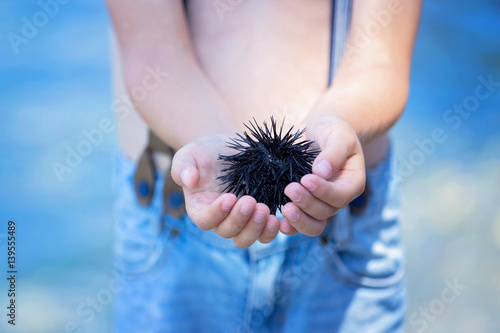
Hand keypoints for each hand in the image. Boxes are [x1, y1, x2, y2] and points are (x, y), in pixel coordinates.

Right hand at [171, 134, 279, 247]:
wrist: (228, 149)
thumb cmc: (204, 152)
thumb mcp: (189, 154)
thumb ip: (183, 167)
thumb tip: (188, 180)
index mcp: (200, 209)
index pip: (206, 220)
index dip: (217, 213)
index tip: (230, 197)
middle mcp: (220, 220)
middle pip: (229, 232)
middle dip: (241, 220)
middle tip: (252, 202)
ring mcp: (241, 221)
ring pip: (247, 238)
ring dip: (257, 229)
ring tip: (266, 211)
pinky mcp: (259, 216)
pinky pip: (265, 233)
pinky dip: (273, 230)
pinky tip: (280, 218)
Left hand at [279, 115, 365, 235]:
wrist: (318, 130)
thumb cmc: (332, 129)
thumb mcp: (337, 135)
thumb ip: (333, 152)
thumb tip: (322, 172)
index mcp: (351, 183)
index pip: (340, 195)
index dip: (323, 191)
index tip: (305, 179)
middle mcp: (337, 198)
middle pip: (325, 212)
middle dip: (307, 203)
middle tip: (290, 189)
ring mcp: (320, 204)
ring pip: (314, 224)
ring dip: (299, 220)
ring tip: (284, 209)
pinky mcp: (304, 204)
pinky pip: (299, 223)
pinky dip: (290, 226)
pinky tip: (278, 221)